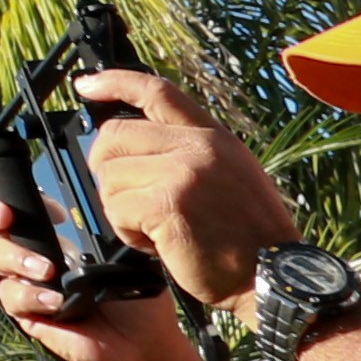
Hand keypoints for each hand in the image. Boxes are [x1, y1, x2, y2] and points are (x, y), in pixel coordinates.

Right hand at [0, 150, 220, 360]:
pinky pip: (11, 295)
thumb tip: (89, 182)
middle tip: (7, 215)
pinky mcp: (26, 310)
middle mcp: (28, 246)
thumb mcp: (117, 243)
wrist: (143, 340)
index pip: (9, 191)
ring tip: (47, 268)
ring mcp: (23, 277)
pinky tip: (55, 297)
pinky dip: (31, 294)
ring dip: (15, 256)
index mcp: (45, 223)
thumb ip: (94, 217)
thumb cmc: (133, 289)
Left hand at [65, 69, 307, 313]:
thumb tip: (132, 147)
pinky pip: (117, 208)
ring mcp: (183, 173)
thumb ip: (188, 153)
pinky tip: (157, 245)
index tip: (86, 85)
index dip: (114, 82)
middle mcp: (198, 147)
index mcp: (213, 137)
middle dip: (108, 170)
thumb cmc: (247, 238)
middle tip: (128, 200)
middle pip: (115, 136)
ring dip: (122, 209)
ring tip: (157, 229)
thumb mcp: (231, 175)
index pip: (157, 91)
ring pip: (111, 178)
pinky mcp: (168, 204)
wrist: (275, 278)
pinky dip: (128, 232)